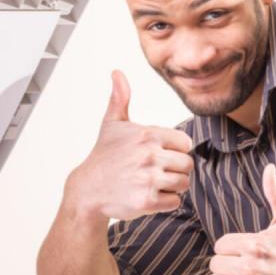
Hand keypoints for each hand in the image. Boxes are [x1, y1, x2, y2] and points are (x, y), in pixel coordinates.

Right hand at [67, 70, 194, 220]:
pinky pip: (175, 201)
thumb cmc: (104, 156)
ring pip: (184, 183)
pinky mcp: (147, 201)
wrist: (88, 189)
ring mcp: (149, 179)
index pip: (185, 143)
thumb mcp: (112, 124)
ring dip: (172, 186)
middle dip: (175, 169)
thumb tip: (117, 72)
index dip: (176, 150)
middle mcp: (150, 155)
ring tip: (152, 183)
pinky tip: (149, 195)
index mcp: (148, 135)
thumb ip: (120, 98)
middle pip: (188, 164)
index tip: (160, 153)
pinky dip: (166, 202)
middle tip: (156, 171)